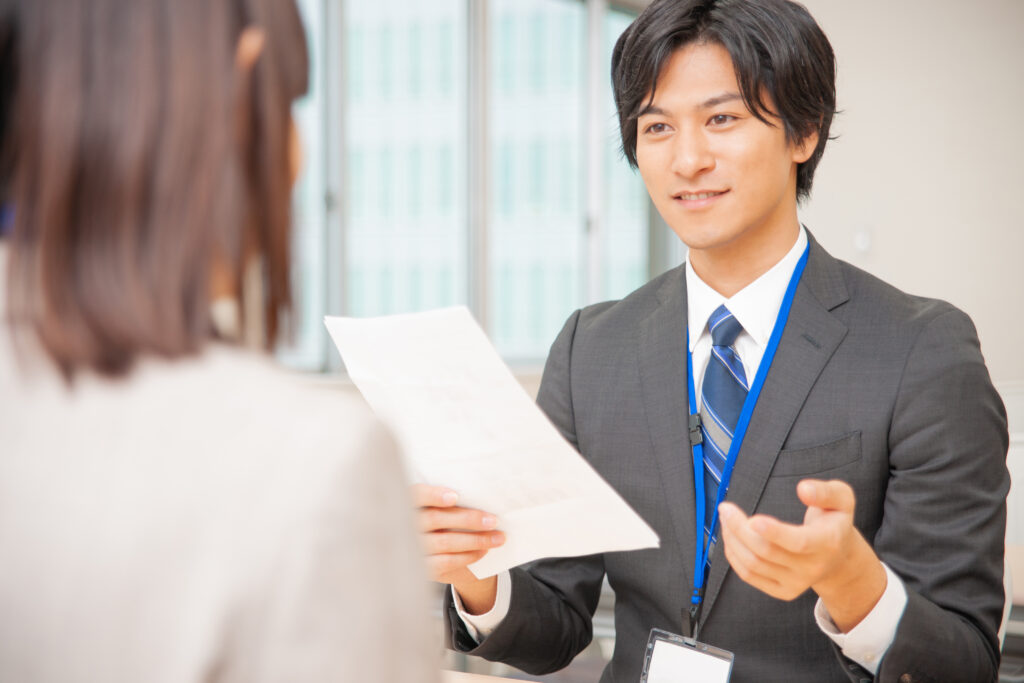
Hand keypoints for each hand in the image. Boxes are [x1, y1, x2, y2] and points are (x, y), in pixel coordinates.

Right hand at [412, 484, 503, 613]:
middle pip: (435, 519)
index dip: (433, 495)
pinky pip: (446, 561)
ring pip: (445, 541)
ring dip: (476, 539)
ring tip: (497, 537)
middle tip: (493, 520)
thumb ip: (449, 501)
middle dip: (468, 519)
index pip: (416, 495)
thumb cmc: (441, 520)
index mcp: (408, 503)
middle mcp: (405, 525)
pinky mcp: (422, 567)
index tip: (455, 497)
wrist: (433, 553)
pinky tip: (483, 551)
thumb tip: (481, 495)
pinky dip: (468, 556)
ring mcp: (412, 548)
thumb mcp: (437, 507)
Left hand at [718, 479, 885, 631]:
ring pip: (754, 564)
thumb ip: (825, 491)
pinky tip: (731, 537)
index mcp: (827, 543)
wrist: (839, 558)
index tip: (753, 519)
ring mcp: (797, 583)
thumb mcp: (842, 499)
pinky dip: (734, 555)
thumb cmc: (834, 522)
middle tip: (725, 508)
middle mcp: (812, 568)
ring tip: (726, 518)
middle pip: (766, 551)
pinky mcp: (783, 592)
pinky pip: (750, 576)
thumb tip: (803, 489)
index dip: (774, 532)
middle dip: (739, 528)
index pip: (799, 542)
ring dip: (732, 539)